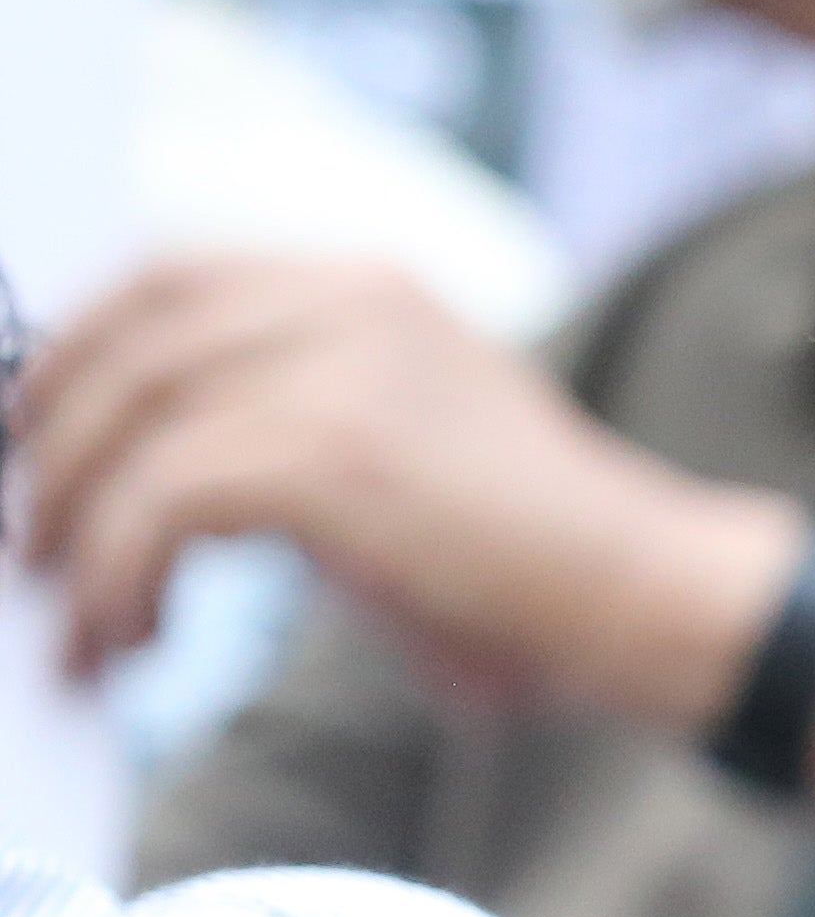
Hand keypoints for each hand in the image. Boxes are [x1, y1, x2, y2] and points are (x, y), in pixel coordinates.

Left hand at [13, 258, 794, 720]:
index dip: (73, 344)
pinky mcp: (332, 456)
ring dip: (75, 535)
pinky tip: (134, 641)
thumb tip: (146, 469)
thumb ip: (298, 415)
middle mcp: (346, 302)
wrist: (651, 592)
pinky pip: (161, 506)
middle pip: (125, 343)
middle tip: (26, 539)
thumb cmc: (539, 555)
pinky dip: (120, 582)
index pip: (166, 275)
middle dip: (48, 447)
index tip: (28, 426)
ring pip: (127, 426)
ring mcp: (340, 370)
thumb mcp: (409, 441)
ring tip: (76, 620)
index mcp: (366, 283)